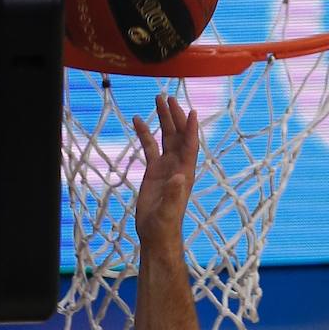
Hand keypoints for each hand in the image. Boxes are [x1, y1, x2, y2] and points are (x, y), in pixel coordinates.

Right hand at [133, 93, 199, 246]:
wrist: (156, 232)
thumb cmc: (165, 223)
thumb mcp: (170, 210)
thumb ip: (175, 193)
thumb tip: (179, 176)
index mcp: (185, 172)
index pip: (190, 145)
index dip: (191, 129)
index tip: (191, 111)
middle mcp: (178, 165)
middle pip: (178, 135)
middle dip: (175, 116)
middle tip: (169, 97)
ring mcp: (166, 166)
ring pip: (165, 137)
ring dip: (163, 119)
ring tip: (158, 99)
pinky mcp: (153, 170)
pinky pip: (150, 147)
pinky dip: (144, 134)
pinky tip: (137, 120)